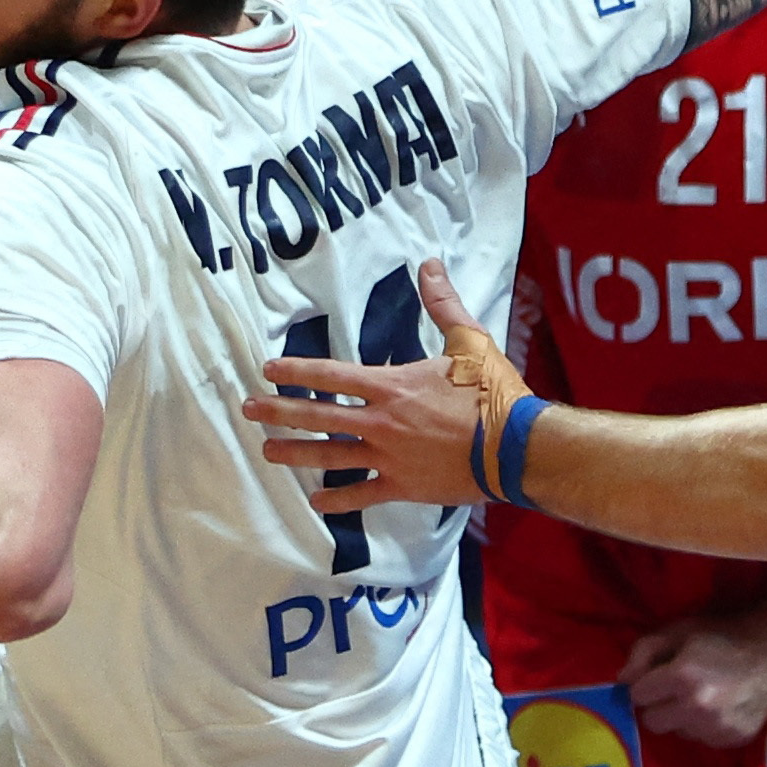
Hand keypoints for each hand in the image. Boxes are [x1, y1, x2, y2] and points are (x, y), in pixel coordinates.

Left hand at [240, 255, 526, 511]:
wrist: (517, 447)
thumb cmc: (493, 393)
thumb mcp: (469, 341)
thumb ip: (443, 304)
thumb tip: (430, 266)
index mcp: (391, 386)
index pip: (331, 377)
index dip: (296, 372)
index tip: (268, 369)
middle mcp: (381, 422)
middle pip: (318, 417)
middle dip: (279, 412)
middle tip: (248, 410)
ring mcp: (388, 457)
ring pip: (330, 457)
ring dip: (296, 454)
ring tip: (268, 453)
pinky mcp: (402, 487)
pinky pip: (362, 494)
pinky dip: (338, 499)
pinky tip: (316, 500)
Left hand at [622, 615, 766, 746]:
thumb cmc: (726, 636)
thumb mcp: (681, 631)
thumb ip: (644, 652)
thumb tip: (620, 682)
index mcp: (681, 676)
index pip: (637, 696)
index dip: (645, 685)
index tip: (658, 677)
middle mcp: (696, 707)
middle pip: (652, 721)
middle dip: (659, 705)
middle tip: (678, 689)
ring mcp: (715, 728)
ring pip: (676, 733)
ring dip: (682, 718)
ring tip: (704, 697)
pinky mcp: (731, 741)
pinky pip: (700, 740)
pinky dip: (703, 728)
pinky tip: (720, 708)